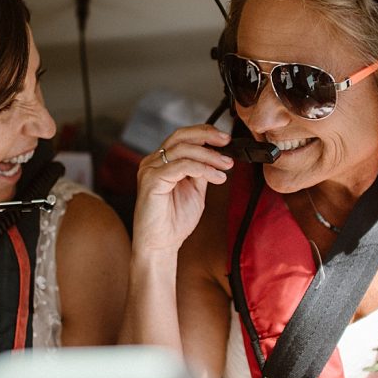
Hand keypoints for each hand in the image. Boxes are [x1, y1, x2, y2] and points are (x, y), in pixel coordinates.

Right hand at [133, 125, 233, 253]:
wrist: (161, 245)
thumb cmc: (174, 221)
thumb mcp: (194, 190)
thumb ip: (201, 171)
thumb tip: (216, 155)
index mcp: (161, 162)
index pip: (182, 137)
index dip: (204, 133)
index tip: (226, 139)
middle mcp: (153, 162)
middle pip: (181, 136)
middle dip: (207, 135)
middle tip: (227, 143)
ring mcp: (150, 169)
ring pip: (183, 150)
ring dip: (209, 156)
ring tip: (226, 166)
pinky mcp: (152, 180)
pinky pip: (181, 166)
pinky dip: (202, 168)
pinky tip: (217, 177)